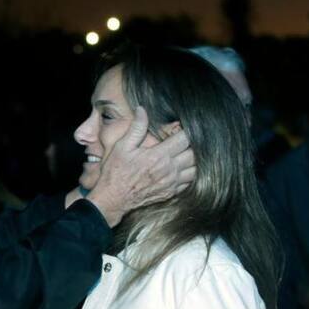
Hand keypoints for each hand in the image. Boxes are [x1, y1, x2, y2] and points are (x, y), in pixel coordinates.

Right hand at [86, 106, 194, 225]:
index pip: (185, 139)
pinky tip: (184, 168)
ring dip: (195, 160)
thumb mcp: (122, 146)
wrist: (113, 199)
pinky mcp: (170, 193)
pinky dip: (190, 174)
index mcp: (159, 156)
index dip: (188, 130)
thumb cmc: (115, 171)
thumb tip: (142, 109)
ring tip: (189, 152)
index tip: (185, 125)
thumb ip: (136, 127)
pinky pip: (189, 182)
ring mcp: (171, 183)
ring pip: (195, 170)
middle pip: (194, 154)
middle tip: (190, 138)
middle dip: (195, 144)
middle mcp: (169, 170)